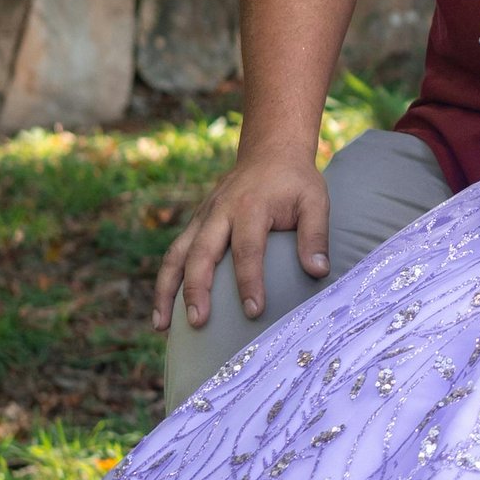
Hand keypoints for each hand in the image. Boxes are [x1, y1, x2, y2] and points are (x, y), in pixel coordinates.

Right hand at [152, 148, 331, 332]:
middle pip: (201, 253)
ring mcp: (202, 217)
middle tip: (198, 323)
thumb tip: (318, 271)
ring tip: (162, 327)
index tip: (253, 311)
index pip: (247, 248)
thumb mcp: (315, 201)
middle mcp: (220, 212)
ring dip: (166, 291)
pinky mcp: (195, 224)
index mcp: (251, 206)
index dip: (249, 281)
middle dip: (196, 289)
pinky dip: (165, 282)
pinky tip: (164, 312)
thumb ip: (316, 235)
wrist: (270, 152)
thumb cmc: (295, 182)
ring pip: (176, 255)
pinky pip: (175, 254)